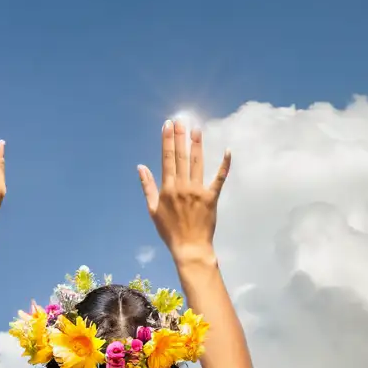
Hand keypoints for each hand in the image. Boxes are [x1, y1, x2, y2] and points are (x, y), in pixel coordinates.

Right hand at [137, 119, 230, 260]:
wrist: (189, 247)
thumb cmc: (169, 231)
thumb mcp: (153, 209)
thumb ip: (147, 186)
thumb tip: (141, 167)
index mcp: (167, 188)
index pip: (167, 158)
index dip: (167, 140)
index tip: (168, 125)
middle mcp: (182, 186)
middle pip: (181, 156)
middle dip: (181, 136)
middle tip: (182, 120)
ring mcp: (198, 191)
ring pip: (197, 163)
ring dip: (197, 145)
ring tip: (197, 129)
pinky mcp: (212, 198)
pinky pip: (219, 178)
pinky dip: (224, 165)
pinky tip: (227, 151)